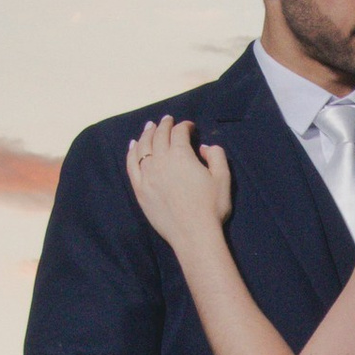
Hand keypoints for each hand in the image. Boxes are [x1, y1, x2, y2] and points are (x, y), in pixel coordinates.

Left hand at [125, 115, 232, 246]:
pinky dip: (132, 151)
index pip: (179, 132)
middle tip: (167, 120)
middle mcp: (161, 161)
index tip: (189, 127)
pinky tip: (133, 145)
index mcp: (182, 155)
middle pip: (159, 136)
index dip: (185, 126)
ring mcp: (147, 175)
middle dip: (164, 125)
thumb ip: (216, 156)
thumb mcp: (223, 178)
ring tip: (149, 127)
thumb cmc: (212, 207)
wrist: (193, 234)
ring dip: (147, 134)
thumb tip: (204, 148)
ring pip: (143, 147)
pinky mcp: (139, 189)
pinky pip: (131, 164)